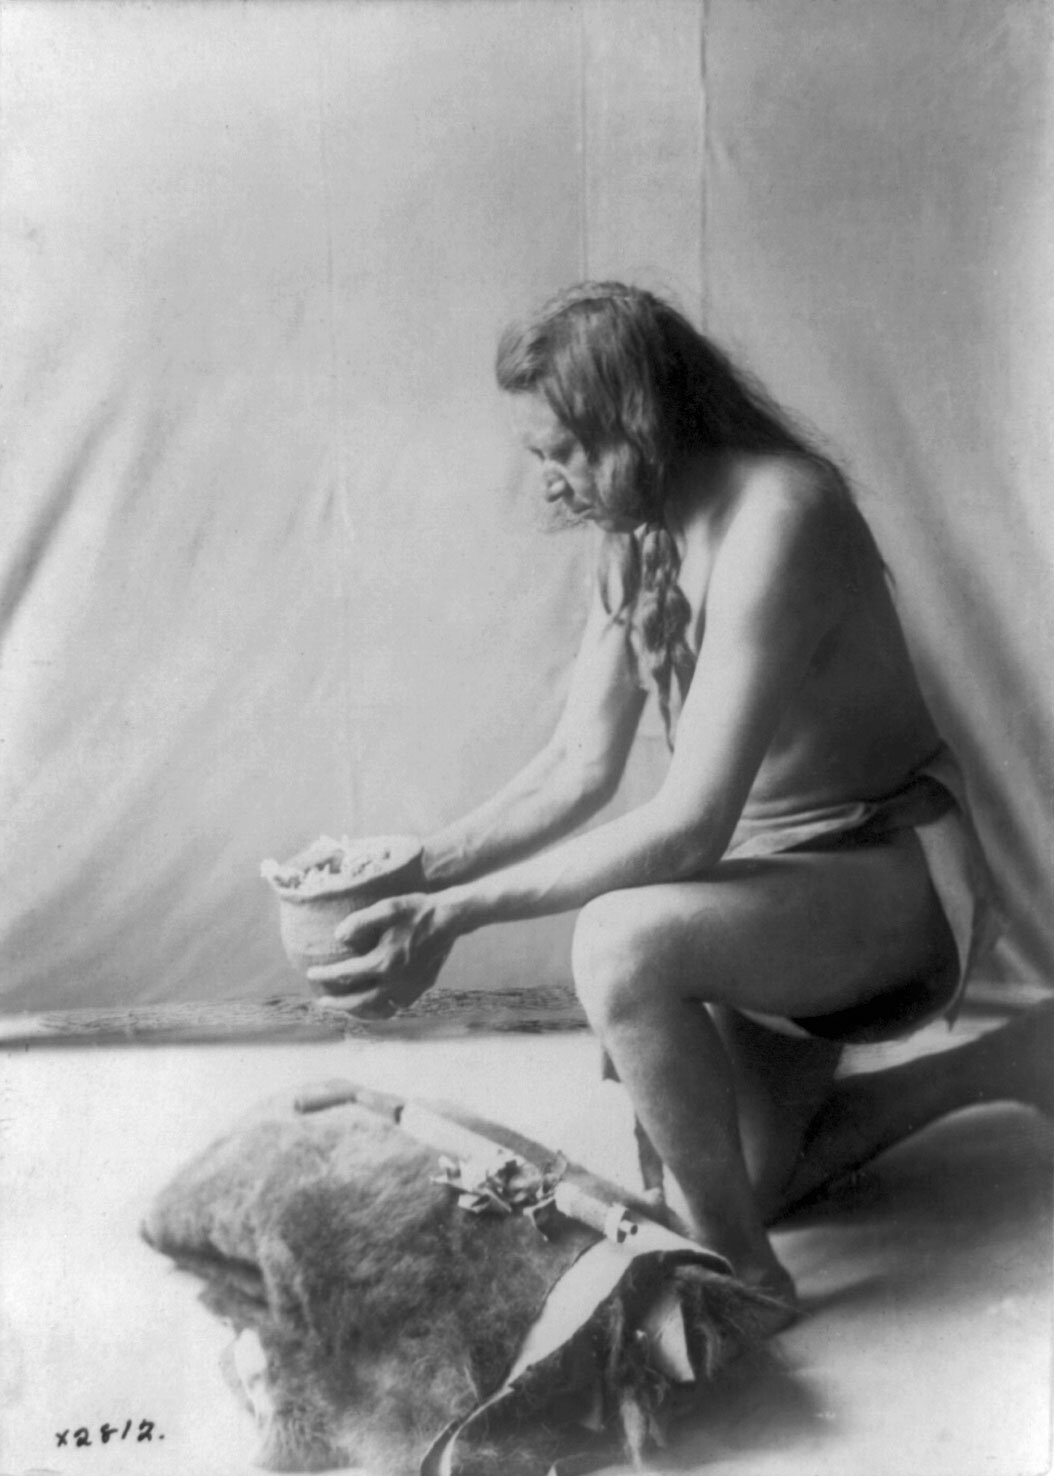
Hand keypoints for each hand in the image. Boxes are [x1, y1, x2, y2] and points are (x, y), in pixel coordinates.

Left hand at [305, 893, 452, 1019]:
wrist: (451, 917)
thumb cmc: (416, 910)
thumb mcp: (387, 908)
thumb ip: (360, 921)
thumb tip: (337, 937)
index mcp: (384, 962)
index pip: (346, 975)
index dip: (325, 975)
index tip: (311, 973)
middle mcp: (396, 981)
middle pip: (359, 1002)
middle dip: (337, 1003)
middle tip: (321, 1001)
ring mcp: (410, 987)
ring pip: (379, 1009)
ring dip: (359, 1011)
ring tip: (346, 1008)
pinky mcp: (421, 987)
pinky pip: (397, 1005)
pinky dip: (381, 1008)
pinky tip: (375, 1002)